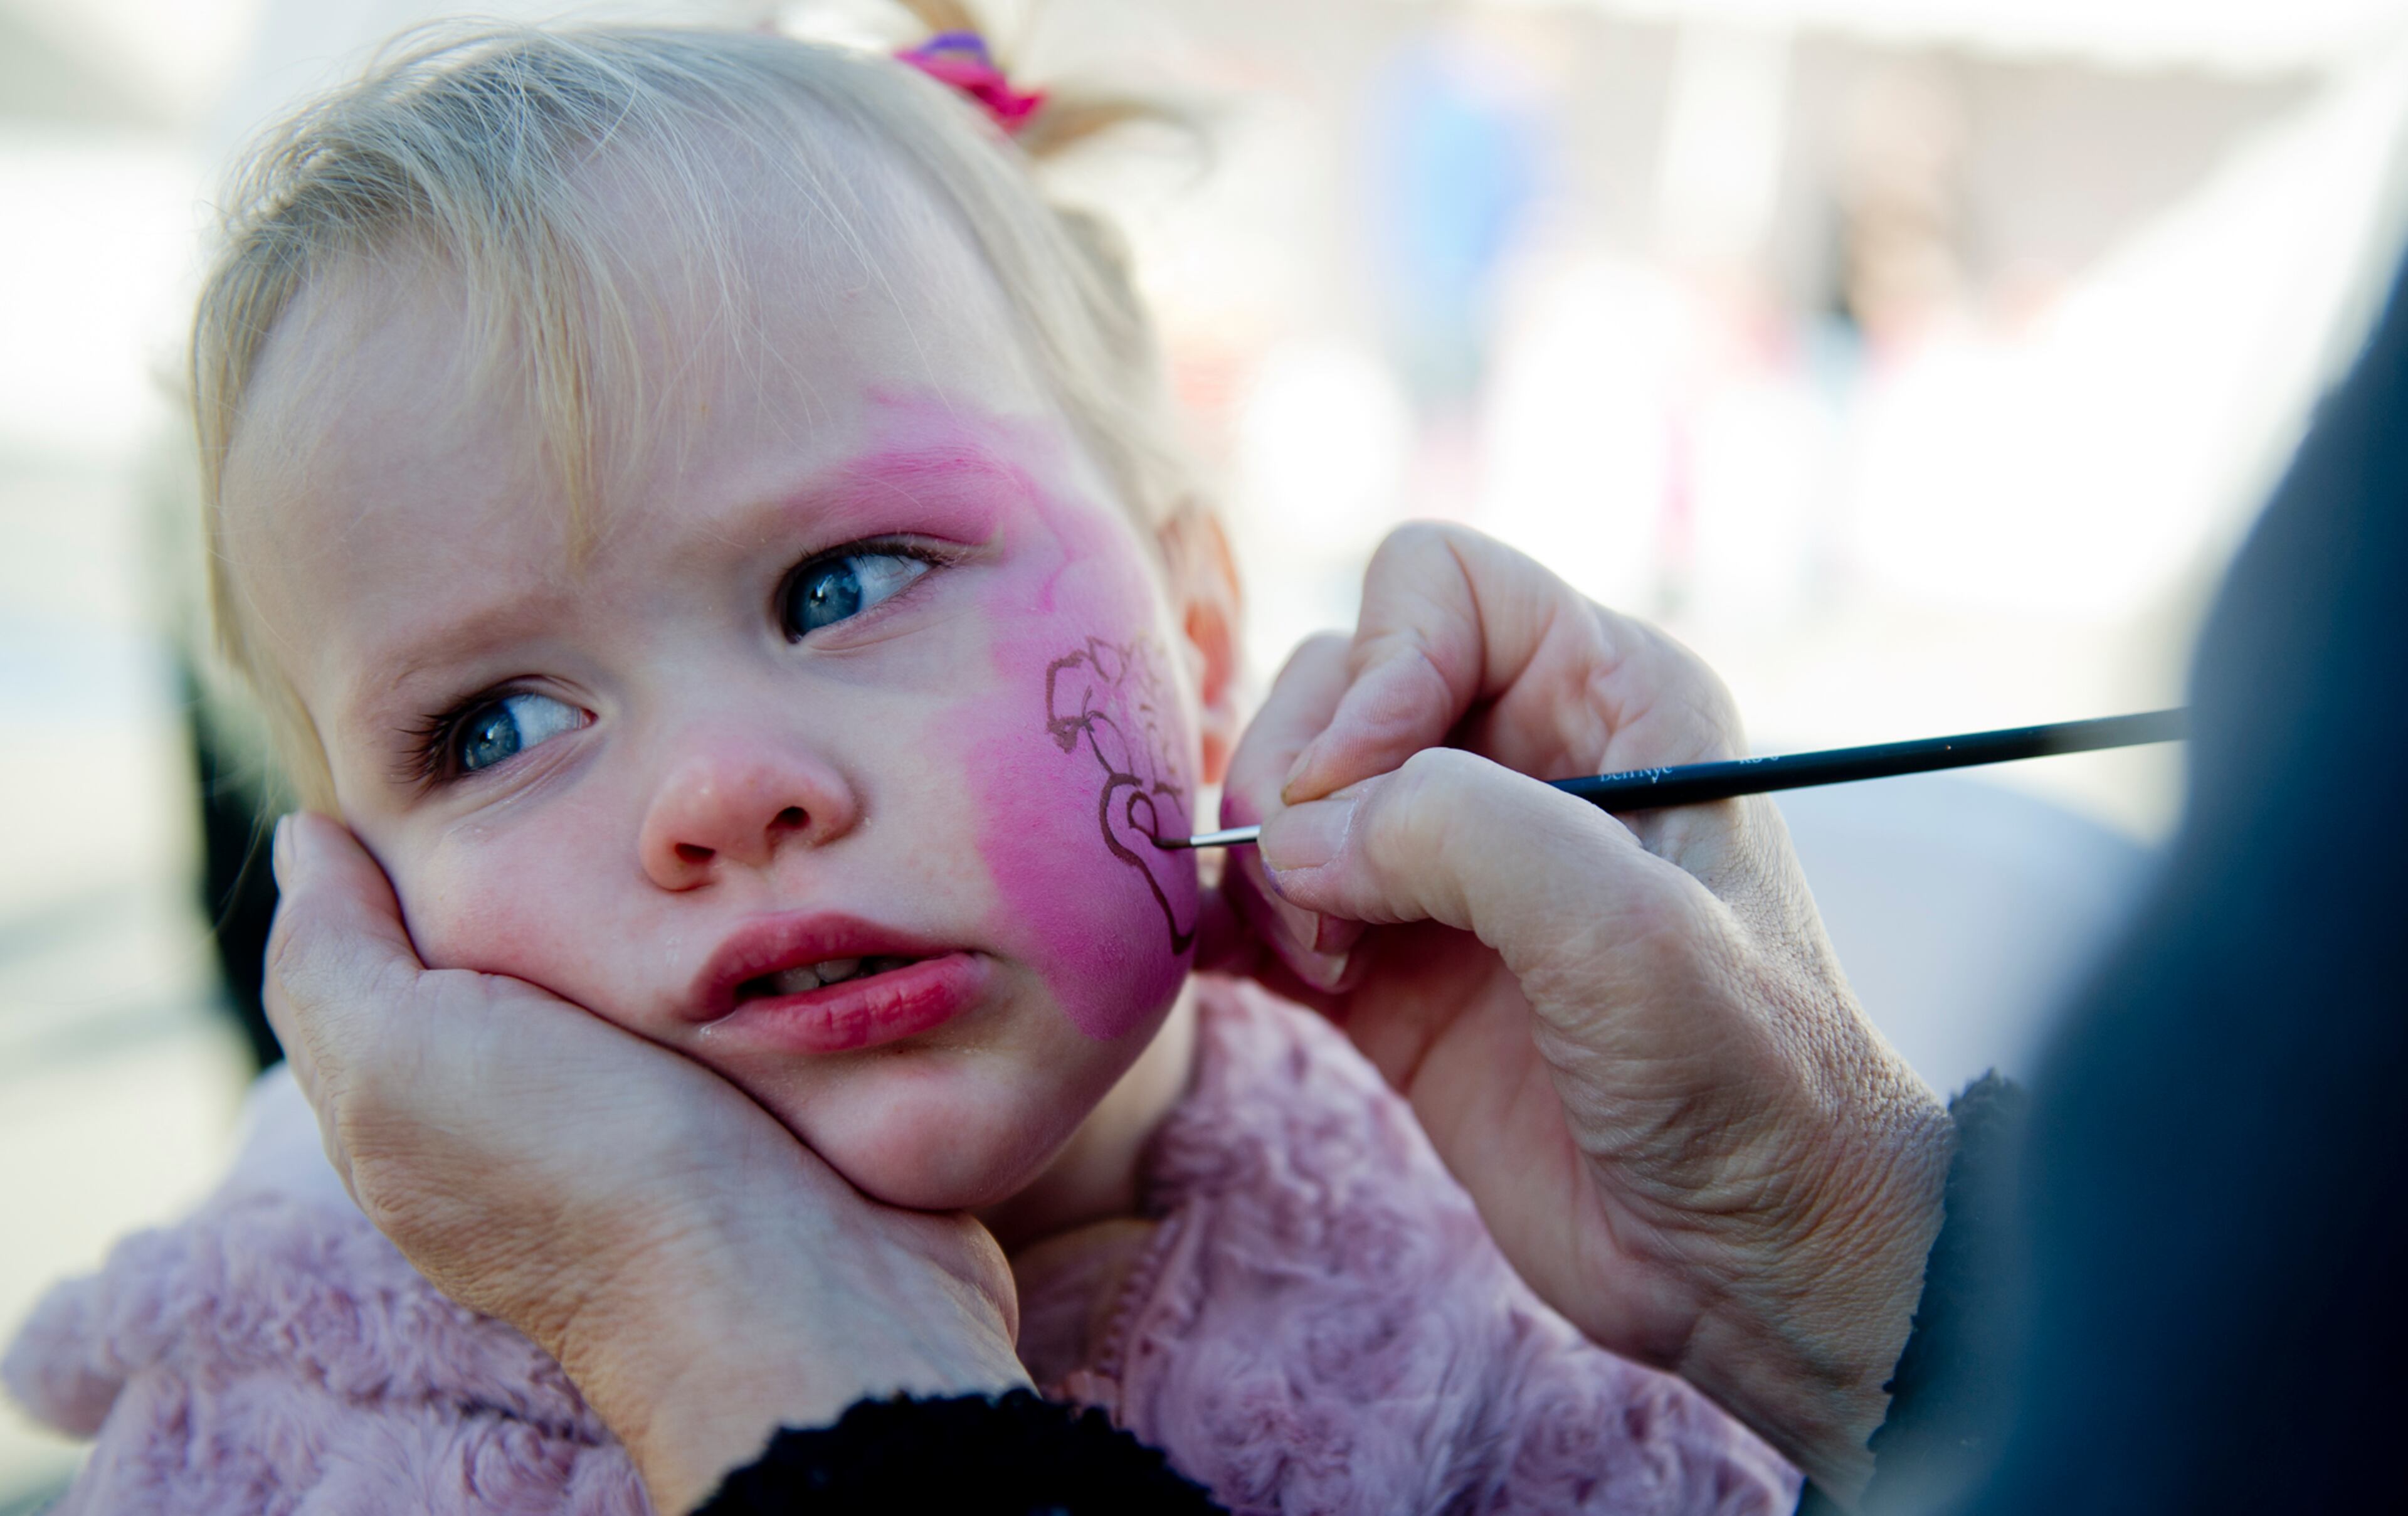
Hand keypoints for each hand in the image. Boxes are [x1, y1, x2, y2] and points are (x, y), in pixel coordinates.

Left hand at [265, 812, 1028, 1513]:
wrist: (789, 1292)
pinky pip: (718, 1002)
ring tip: (673, 808)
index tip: (462, 764)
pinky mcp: (748, 1113)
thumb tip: (305, 843)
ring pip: (616, 969)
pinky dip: (724, 945)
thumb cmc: (584, 1166)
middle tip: (579, 763)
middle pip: (496, 951)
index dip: (397, 852)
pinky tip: (746, 897)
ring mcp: (639, 1120)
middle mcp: (512, 1120)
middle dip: (530, 860)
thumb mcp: (404, 1052)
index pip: (367, 950)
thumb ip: (333, 955)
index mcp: (410, 1107)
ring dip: (641, 897)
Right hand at [1212, 525, 1952, 1500]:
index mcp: (1611, 698)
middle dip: (1300, 780)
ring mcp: (1444, 868)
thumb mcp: (1629, 933)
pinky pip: (1261, 901)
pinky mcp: (1387, 968)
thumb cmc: (1745, 1083)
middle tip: (1336, 906)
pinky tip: (1249, 970)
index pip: (1436, 587)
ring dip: (1265, 865)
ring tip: (1331, 960)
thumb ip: (1462, 833)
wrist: (1752, 1265)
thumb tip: (1295, 836)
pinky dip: (1228, 922)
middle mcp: (1521, 758)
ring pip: (1284, 789)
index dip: (1377, 667)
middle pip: (1334, 680)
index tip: (1363, 791)